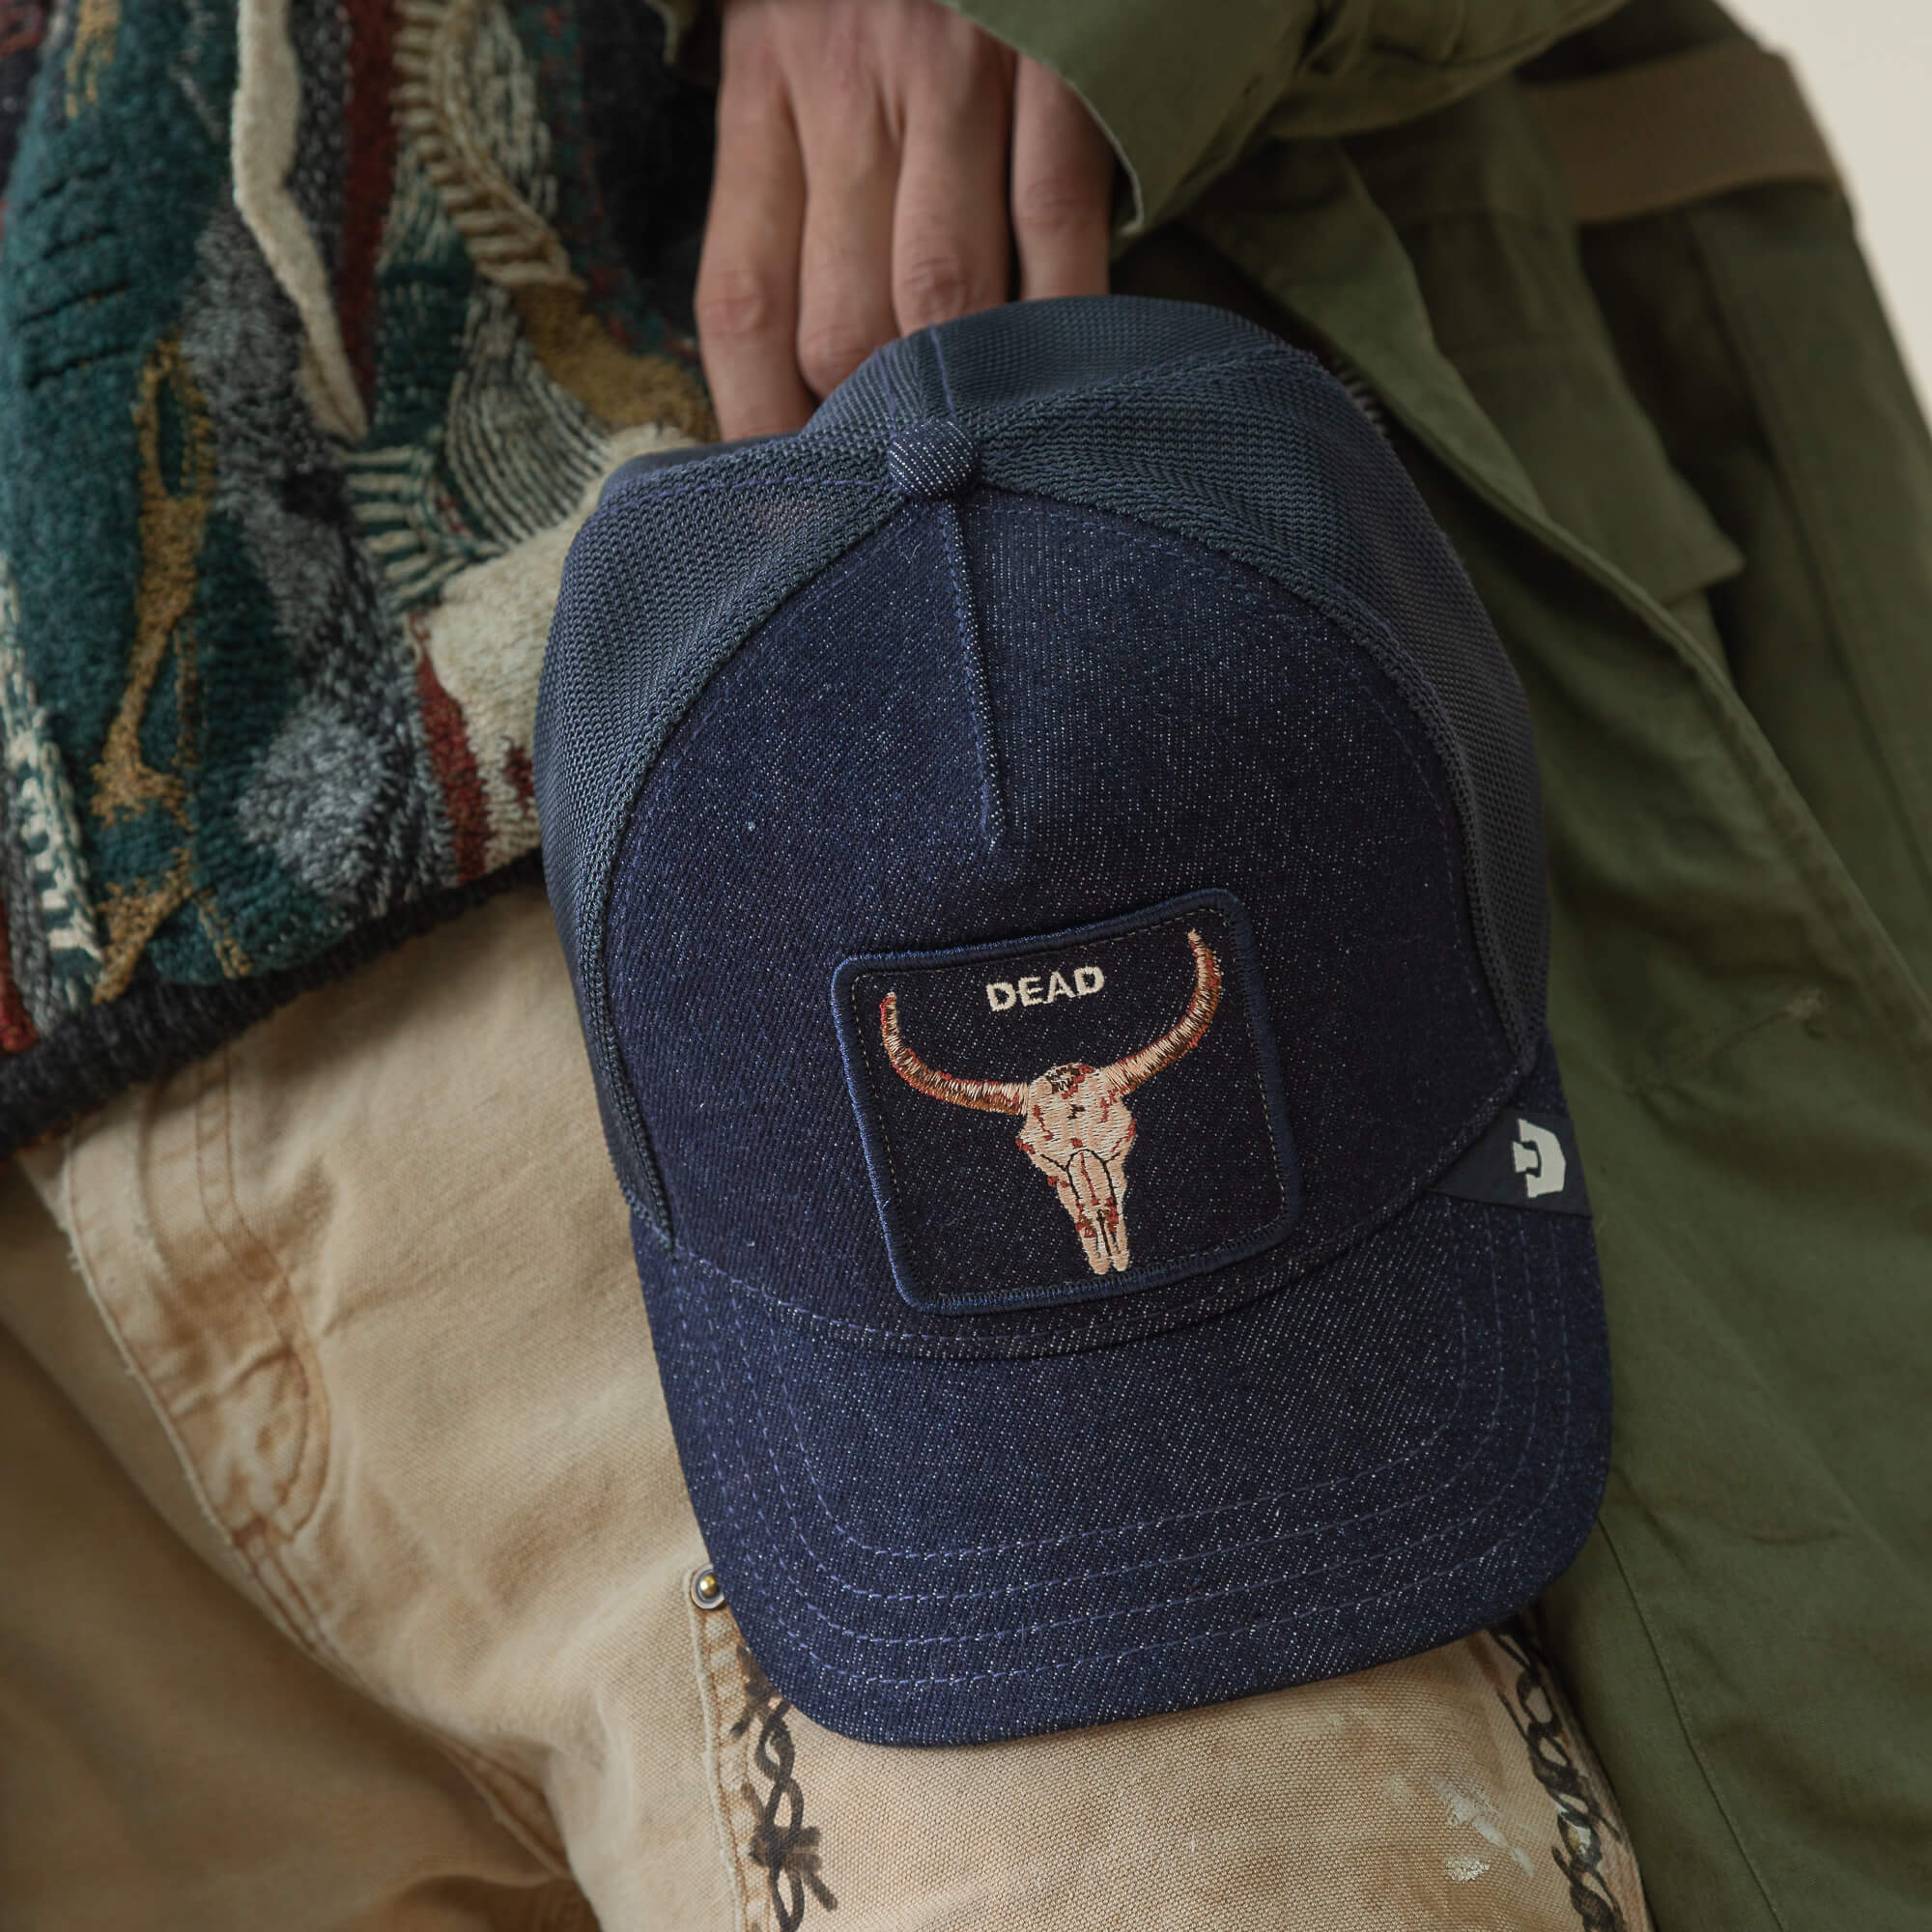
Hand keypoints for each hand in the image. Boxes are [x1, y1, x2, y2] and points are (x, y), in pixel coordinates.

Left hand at [694, 0, 1114, 438]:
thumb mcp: (790, 57)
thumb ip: (791, 198)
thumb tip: (810, 379)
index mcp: (763, 93)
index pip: (743, 308)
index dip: (764, 427)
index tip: (797, 500)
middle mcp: (846, 91)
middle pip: (843, 330)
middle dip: (876, 422)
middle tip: (909, 467)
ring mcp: (955, 77)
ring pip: (941, 297)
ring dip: (963, 387)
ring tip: (982, 436)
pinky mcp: (1056, 67)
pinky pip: (1054, 224)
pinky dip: (1062, 312)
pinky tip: (1065, 365)